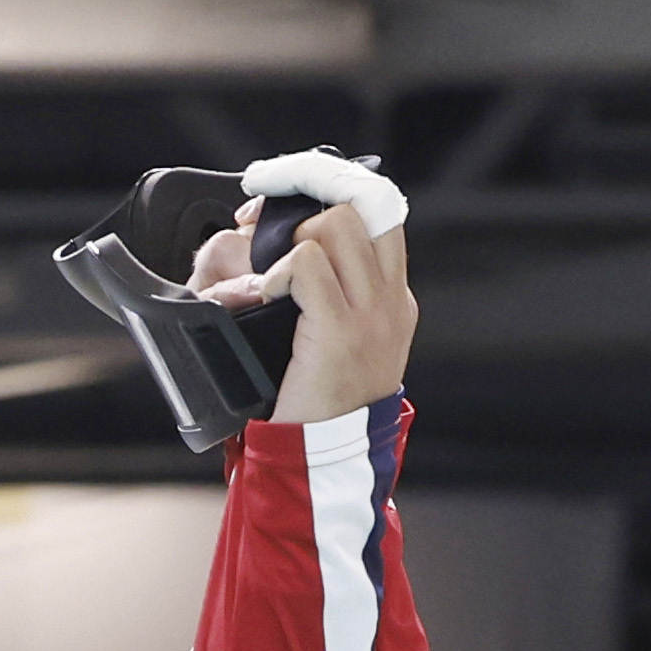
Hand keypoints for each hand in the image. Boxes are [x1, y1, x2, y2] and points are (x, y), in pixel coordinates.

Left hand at [189, 185, 414, 425]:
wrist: (325, 463)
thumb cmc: (316, 406)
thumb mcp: (337, 345)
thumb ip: (329, 299)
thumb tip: (288, 253)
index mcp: (394, 299)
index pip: (379, 209)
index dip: (332, 186)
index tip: (285, 194)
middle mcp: (391, 300)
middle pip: (363, 202)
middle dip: (305, 193)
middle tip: (256, 219)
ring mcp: (371, 315)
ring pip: (337, 223)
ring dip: (290, 233)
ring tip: (266, 269)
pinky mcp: (339, 331)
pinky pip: (307, 265)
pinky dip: (277, 269)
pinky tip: (262, 295)